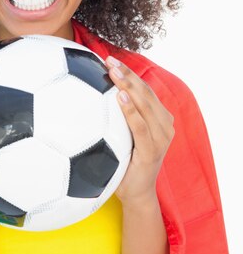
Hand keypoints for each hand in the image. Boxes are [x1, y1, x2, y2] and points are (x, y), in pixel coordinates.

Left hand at [105, 56, 174, 204]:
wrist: (136, 194)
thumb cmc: (125, 163)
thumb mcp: (121, 136)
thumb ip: (116, 117)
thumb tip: (90, 96)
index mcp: (159, 118)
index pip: (144, 89)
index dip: (129, 72)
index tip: (110, 59)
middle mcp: (164, 124)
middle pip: (145, 92)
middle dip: (127, 74)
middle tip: (109, 60)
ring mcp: (161, 138)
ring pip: (145, 104)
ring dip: (129, 86)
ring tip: (114, 72)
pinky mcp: (152, 151)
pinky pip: (140, 127)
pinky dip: (131, 111)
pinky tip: (120, 97)